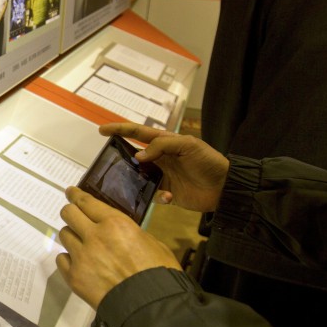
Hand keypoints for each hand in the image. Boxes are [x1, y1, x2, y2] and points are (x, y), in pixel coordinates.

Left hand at [56, 187, 180, 308]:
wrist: (151, 307)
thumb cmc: (159, 273)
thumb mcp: (152, 243)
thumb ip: (129, 233)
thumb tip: (121, 234)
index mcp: (115, 223)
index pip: (86, 202)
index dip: (76, 195)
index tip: (70, 192)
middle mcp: (93, 235)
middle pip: (69, 214)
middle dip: (70, 212)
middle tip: (73, 216)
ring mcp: (81, 256)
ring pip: (64, 235)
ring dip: (72, 236)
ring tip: (80, 244)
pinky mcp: (74, 277)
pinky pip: (61, 260)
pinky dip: (68, 259)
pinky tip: (77, 262)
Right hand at [98, 122, 228, 212]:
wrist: (225, 187)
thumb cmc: (208, 161)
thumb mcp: (188, 145)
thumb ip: (162, 146)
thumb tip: (138, 156)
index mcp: (165, 143)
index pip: (138, 133)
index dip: (119, 130)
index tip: (102, 130)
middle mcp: (160, 158)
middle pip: (134, 155)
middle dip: (120, 157)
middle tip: (107, 162)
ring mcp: (163, 176)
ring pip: (139, 177)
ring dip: (135, 180)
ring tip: (131, 182)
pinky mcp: (167, 193)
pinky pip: (153, 194)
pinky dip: (158, 196)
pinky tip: (169, 196)